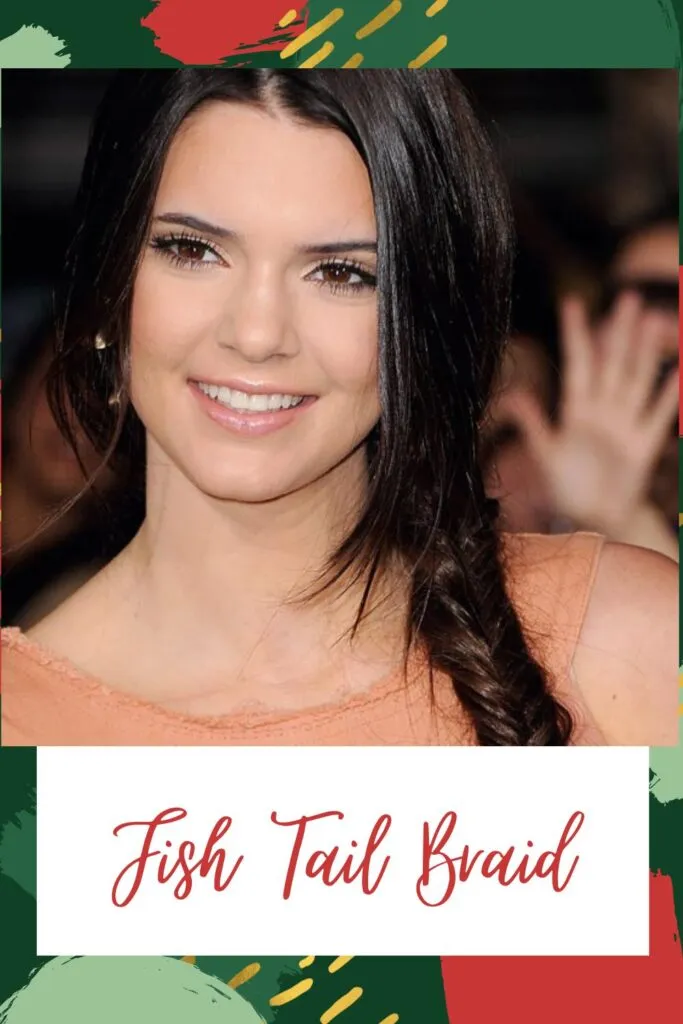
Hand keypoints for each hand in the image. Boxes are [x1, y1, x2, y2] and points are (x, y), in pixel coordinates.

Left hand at [497, 292, 678, 536]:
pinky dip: (670, 394)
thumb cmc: (568, 488)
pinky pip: (658, 415)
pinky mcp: (643, 445)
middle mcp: (602, 411)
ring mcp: (625, 425)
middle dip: (618, 332)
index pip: (577, 364)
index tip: (571, 303)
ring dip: (643, 352)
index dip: (575, 334)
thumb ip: (534, 424)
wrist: (594, 520)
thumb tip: (512, 395)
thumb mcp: (547, 455)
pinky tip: (679, 369)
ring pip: (636, 380)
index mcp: (575, 411)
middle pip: (612, 364)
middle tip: (627, 297)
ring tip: (651, 319)